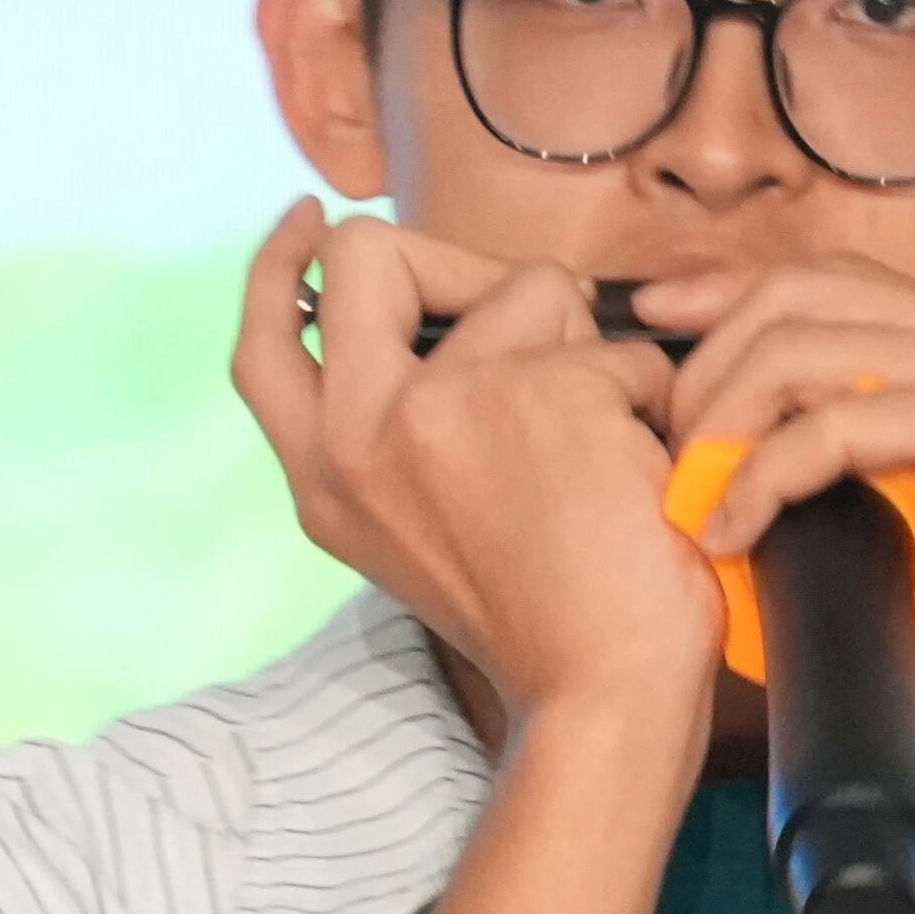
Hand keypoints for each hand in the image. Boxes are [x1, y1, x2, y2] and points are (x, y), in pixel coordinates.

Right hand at [231, 201, 725, 766]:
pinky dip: (652, 400)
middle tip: (525, 312)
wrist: (603, 696)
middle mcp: (363, 431)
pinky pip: (620, 345)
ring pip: (529, 288)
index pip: (262, 342)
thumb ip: (396, 429)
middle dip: (459, 264)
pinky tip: (647, 476)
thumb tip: (439, 313)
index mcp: (326, 476)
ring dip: (586, 352)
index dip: (278, 264)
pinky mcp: (545, 392)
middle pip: (368, 257)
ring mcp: (446, 403)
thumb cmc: (541, 621)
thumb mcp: (417, 530)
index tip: (309, 217)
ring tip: (602, 450)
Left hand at [640, 251, 914, 881]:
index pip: (823, 277)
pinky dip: (761, 478)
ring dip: (721, 421)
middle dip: (706, 359)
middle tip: (664, 444)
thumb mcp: (909, 515)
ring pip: (798, 346)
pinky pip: (829, 425)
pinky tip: (730, 532)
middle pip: (797, 291)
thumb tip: (723, 464)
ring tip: (691, 495)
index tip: (651, 329)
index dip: (724, 293)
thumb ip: (842, 463)